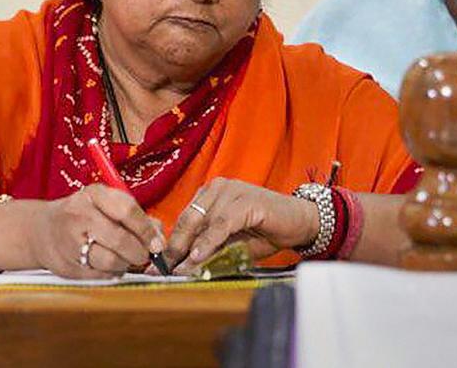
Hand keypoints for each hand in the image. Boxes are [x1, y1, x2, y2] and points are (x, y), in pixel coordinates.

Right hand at [27, 184, 164, 278]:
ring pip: (110, 261)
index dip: (146, 230)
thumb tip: (159, 237)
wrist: (42, 230)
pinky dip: (111, 273)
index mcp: (93, 194)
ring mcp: (69, 240)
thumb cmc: (84, 216)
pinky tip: (108, 265)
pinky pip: (100, 275)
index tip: (157, 243)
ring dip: (125, 264)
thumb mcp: (107, 205)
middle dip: (138, 252)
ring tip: (125, 259)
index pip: (127, 210)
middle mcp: (79, 214)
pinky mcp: (66, 265)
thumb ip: (136, 217)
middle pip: (120, 239)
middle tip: (144, 256)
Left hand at [163, 178, 318, 274]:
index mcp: (210, 194)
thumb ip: (210, 250)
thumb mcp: (232, 244)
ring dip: (189, 248)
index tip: (158, 265)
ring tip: (180, 268)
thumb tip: (184, 267)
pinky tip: (199, 256)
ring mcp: (232, 191)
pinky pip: (222, 224)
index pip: (184, 219)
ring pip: (203, 221)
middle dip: (175, 247)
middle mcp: (217, 187)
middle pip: (188, 219)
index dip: (171, 243)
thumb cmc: (265, 232)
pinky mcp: (246, 201)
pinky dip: (209, 241)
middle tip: (163, 269)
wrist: (299, 222)